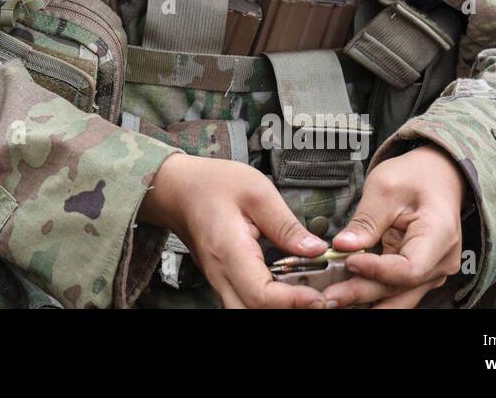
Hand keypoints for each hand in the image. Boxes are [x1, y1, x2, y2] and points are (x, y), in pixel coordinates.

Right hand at [139, 153, 329, 308]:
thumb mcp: (256, 191)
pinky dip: (268, 302)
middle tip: (317, 297)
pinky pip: (245, 303)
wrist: (176, 188)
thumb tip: (315, 250)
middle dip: (288, 311)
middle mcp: (220, 273)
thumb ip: (286, 224)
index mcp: (229, 250)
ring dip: (277, 308)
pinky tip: (288, 289)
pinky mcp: (223, 280)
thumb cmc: (210, 184)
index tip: (319, 295)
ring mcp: (219, 280)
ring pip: (247, 312)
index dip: (293, 301)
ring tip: (305, 293)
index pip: (261, 294)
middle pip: (254, 313)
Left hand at [324, 145, 467, 308]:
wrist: (436, 178)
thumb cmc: (414, 178)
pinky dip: (373, 294)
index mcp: (439, 234)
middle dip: (362, 293)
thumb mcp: (385, 188)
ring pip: (398, 295)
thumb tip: (342, 246)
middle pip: (400, 287)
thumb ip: (366, 220)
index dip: (377, 270)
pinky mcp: (421, 275)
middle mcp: (442, 261)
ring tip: (334, 299)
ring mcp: (433, 272)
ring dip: (366, 300)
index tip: (348, 261)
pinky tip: (348, 294)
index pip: (409, 267)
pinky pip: (397, 291)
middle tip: (329, 295)